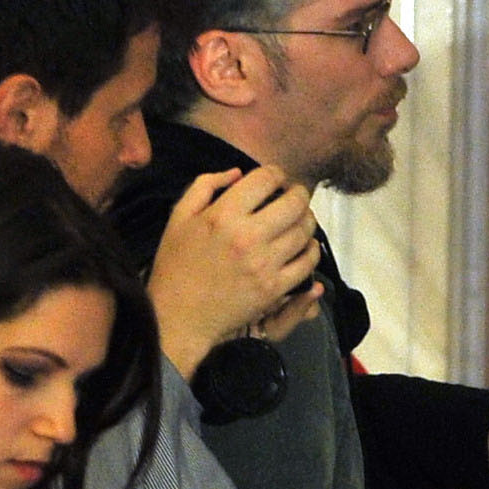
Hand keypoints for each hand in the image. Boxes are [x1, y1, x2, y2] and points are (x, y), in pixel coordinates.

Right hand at [148, 163, 322, 368]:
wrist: (180, 316)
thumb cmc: (176, 265)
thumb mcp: (179, 217)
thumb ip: (205, 186)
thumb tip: (237, 173)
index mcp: (223, 215)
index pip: (265, 179)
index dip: (276, 174)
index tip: (277, 178)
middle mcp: (248, 236)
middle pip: (294, 203)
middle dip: (299, 193)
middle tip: (296, 195)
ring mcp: (265, 264)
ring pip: (305, 231)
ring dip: (308, 220)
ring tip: (301, 219)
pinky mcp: (275, 288)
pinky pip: (306, 263)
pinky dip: (312, 250)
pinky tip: (306, 246)